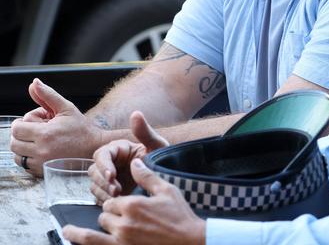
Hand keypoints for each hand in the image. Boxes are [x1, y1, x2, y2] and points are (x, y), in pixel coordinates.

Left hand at [10, 79, 103, 175]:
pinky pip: (25, 166)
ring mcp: (42, 163)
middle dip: (23, 135)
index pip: (17, 128)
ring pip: (17, 156)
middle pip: (14, 143)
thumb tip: (34, 83)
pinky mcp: (43, 172)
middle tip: (39, 131)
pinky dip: (30, 158)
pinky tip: (44, 150)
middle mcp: (42, 150)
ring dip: (24, 147)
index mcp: (46, 134)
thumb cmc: (81, 128)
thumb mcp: (66, 108)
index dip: (23, 123)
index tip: (36, 121)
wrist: (94, 147)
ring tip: (40, 141)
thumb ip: (47, 95)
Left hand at [64, 158, 205, 244]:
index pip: (112, 201)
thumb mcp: (166, 190)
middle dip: (110, 215)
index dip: (117, 202)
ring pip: (94, 234)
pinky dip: (84, 242)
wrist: (190, 240)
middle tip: (123, 216)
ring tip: (67, 230)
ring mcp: (122, 241)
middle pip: (104, 216)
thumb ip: (146, 176)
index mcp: (132, 205)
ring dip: (84, 232)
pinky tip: (76, 240)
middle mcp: (123, 224)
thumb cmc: (180, 215)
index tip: (126, 204)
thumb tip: (135, 161)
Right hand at [89, 111, 167, 203]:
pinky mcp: (109, 191)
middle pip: (94, 171)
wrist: (166, 179)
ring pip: (94, 184)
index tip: (113, 175)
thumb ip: (145, 132)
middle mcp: (110, 162)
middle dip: (104, 181)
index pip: (101, 155)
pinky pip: (98, 196)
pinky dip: (105, 200)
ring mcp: (108, 177)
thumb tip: (136, 113)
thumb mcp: (156, 146)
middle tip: (117, 190)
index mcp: (118, 149)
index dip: (104, 165)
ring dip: (104, 192)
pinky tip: (117, 202)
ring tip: (119, 196)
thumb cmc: (162, 159)